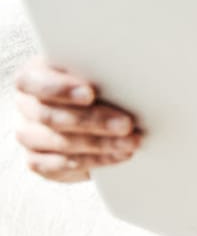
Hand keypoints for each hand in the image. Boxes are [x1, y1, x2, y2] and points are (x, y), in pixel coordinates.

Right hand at [12, 56, 139, 181]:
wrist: (100, 107)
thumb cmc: (99, 79)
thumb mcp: (99, 69)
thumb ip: (102, 69)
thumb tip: (130, 73)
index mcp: (34, 75)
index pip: (31, 81)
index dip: (58, 89)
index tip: (90, 94)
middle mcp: (26, 105)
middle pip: (50, 116)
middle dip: (93, 121)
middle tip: (127, 124)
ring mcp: (28, 135)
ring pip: (59, 143)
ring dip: (99, 144)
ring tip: (131, 142)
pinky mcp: (37, 160)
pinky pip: (59, 166)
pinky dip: (93, 161)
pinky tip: (117, 155)